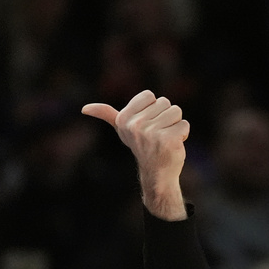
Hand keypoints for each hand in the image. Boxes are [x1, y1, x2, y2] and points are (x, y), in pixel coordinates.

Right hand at [82, 89, 189, 219]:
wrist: (156, 173)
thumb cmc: (142, 146)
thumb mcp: (122, 129)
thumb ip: (107, 115)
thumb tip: (84, 109)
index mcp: (123, 119)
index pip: (149, 95)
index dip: (153, 108)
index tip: (147, 123)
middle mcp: (135, 125)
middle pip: (165, 102)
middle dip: (166, 117)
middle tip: (158, 134)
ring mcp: (151, 133)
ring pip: (176, 111)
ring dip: (175, 125)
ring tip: (166, 138)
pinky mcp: (168, 140)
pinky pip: (184, 125)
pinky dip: (183, 134)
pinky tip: (174, 144)